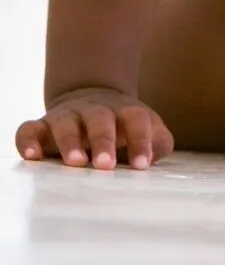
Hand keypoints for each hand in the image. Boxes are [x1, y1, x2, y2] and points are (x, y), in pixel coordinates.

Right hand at [15, 87, 173, 170]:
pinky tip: (32, 156)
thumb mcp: (147, 130)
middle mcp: (94, 110)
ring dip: (70, 142)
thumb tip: (155, 156)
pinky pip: (29, 129)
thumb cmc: (124, 127)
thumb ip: (157, 143)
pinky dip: (27, 141)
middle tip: (105, 166)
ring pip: (65, 123)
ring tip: (75, 163)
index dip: (140, 141)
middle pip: (100, 120)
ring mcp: (66, 116)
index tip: (141, 166)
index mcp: (124, 111)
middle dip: (103, 142)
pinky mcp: (40, 126)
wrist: (91, 98)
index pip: (136, 120)